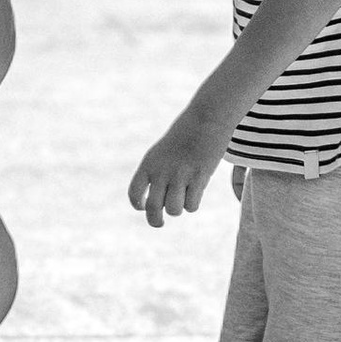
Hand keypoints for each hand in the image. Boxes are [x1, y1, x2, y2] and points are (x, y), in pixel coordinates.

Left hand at [128, 101, 229, 228]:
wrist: (206, 118)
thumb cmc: (185, 136)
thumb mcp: (162, 152)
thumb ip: (156, 175)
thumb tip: (160, 205)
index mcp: (149, 164)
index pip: (134, 193)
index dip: (138, 205)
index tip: (144, 207)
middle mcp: (162, 171)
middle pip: (153, 208)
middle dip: (155, 221)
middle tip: (160, 223)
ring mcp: (181, 175)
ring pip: (174, 210)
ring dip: (178, 209)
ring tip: (183, 197)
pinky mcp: (199, 177)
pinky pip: (191, 205)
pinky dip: (192, 205)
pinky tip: (196, 192)